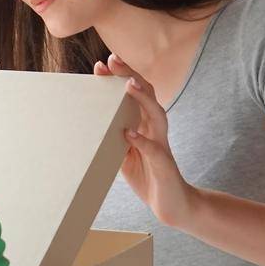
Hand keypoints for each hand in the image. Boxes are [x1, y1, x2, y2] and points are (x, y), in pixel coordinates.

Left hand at [95, 52, 199, 227]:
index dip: (120, 78)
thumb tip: (91, 124)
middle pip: (148, 94)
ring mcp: (162, 145)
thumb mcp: (125, 155)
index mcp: (145, 124)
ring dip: (142, 98)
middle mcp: (156, 129)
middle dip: (131, 75)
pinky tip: (129, 132)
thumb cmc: (148, 176)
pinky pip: (154, 149)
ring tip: (128, 85)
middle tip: (113, 60)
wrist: (173, 205)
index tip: (101, 65)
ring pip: (157, 114)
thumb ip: (114, 138)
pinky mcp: (164, 164)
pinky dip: (141, 140)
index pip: (134, 94)